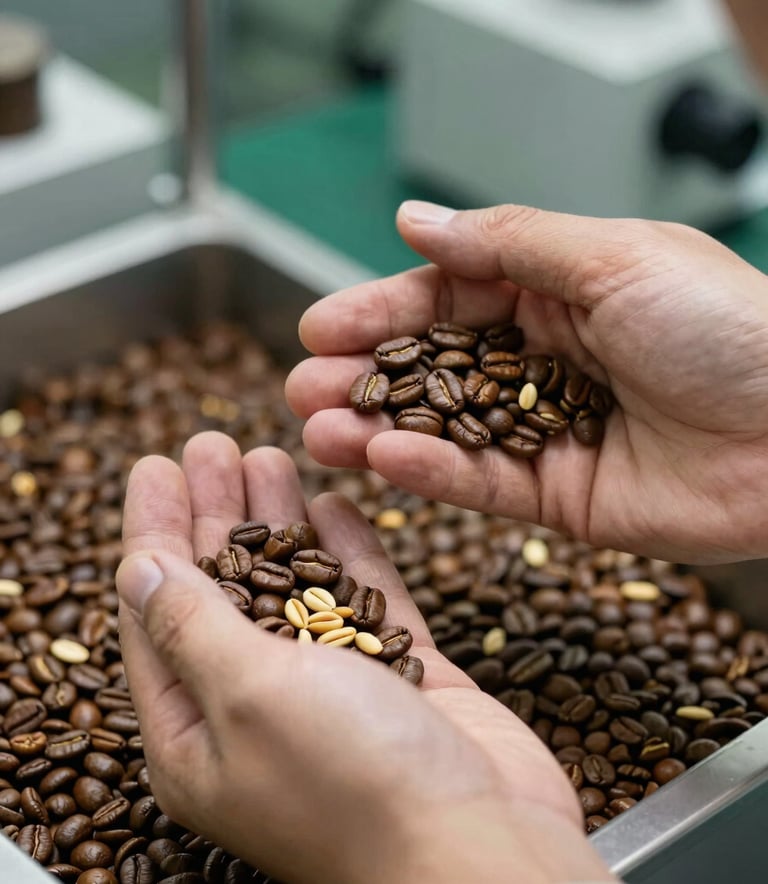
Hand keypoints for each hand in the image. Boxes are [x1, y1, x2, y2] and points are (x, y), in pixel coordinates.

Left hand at [116, 432, 612, 883]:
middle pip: (224, 588)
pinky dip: (348, 550)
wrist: (479, 846)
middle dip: (216, 512)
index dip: (152, 532)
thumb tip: (135, 569)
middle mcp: (259, 708)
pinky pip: (363, 598)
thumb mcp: (248, 692)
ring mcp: (333, 690)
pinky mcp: (397, 674)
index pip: (156, 609)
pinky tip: (333, 504)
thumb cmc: (352, 783)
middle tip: (212, 444)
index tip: (153, 467)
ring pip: (294, 584)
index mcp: (195, 730)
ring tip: (267, 454)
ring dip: (279, 520)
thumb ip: (191, 624)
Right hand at [286, 202, 767, 563]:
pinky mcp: (558, 498)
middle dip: (364, 376)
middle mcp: (546, 360)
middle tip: (299, 386)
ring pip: (446, 431)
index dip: (380, 311)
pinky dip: (430, 472)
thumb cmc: (731, 329)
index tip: (318, 325)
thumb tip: (417, 221)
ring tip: (318, 427)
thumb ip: (509, 243)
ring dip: (378, 429)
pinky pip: (483, 484)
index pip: (447, 298)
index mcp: (559, 292)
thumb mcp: (614, 257)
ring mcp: (547, 432)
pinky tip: (381, 459)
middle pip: (434, 368)